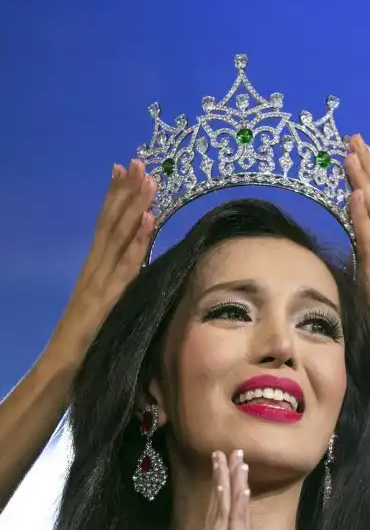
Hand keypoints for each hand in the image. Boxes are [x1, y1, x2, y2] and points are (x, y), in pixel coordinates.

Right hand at [48, 159, 156, 363]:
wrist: (61, 368)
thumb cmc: (82, 343)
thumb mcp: (102, 307)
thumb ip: (113, 287)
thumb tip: (132, 268)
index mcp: (93, 269)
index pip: (104, 225)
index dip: (114, 197)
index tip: (123, 170)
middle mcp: (94, 268)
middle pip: (110, 222)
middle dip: (125, 191)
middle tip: (138, 161)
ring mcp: (99, 280)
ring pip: (118, 236)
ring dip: (134, 206)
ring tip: (147, 180)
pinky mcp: (107, 297)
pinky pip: (125, 265)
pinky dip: (137, 241)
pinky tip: (148, 221)